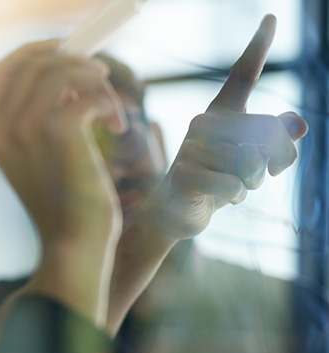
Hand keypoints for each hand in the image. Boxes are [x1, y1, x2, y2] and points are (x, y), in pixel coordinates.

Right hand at [0, 40, 126, 323]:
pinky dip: (108, 103)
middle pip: (30, 62)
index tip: (64, 50)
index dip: (32, 52)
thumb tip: (69, 80)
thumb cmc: (66, 205)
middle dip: (70, 58)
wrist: (73, 246)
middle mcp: (2, 129)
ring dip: (95, 80)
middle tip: (100, 73)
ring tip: (111, 108)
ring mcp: (26, 130)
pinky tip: (116, 126)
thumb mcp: (43, 159)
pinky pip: (86, 92)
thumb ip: (42, 120)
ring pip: (60, 70)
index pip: (1, 71)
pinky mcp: (58, 135)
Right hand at [142, 14, 307, 240]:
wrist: (175, 212)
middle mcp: (203, 123)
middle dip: (272, 162)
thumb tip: (298, 123)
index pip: (243, 76)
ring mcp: (191, 148)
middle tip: (252, 176)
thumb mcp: (252, 161)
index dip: (258, 47)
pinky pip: (233, 185)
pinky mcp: (184, 174)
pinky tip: (216, 197)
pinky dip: (234, 197)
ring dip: (250, 184)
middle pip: (265, 132)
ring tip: (230, 186)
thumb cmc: (216, 180)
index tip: (271, 17)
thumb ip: (276, 141)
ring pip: (251, 163)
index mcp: (221, 114)